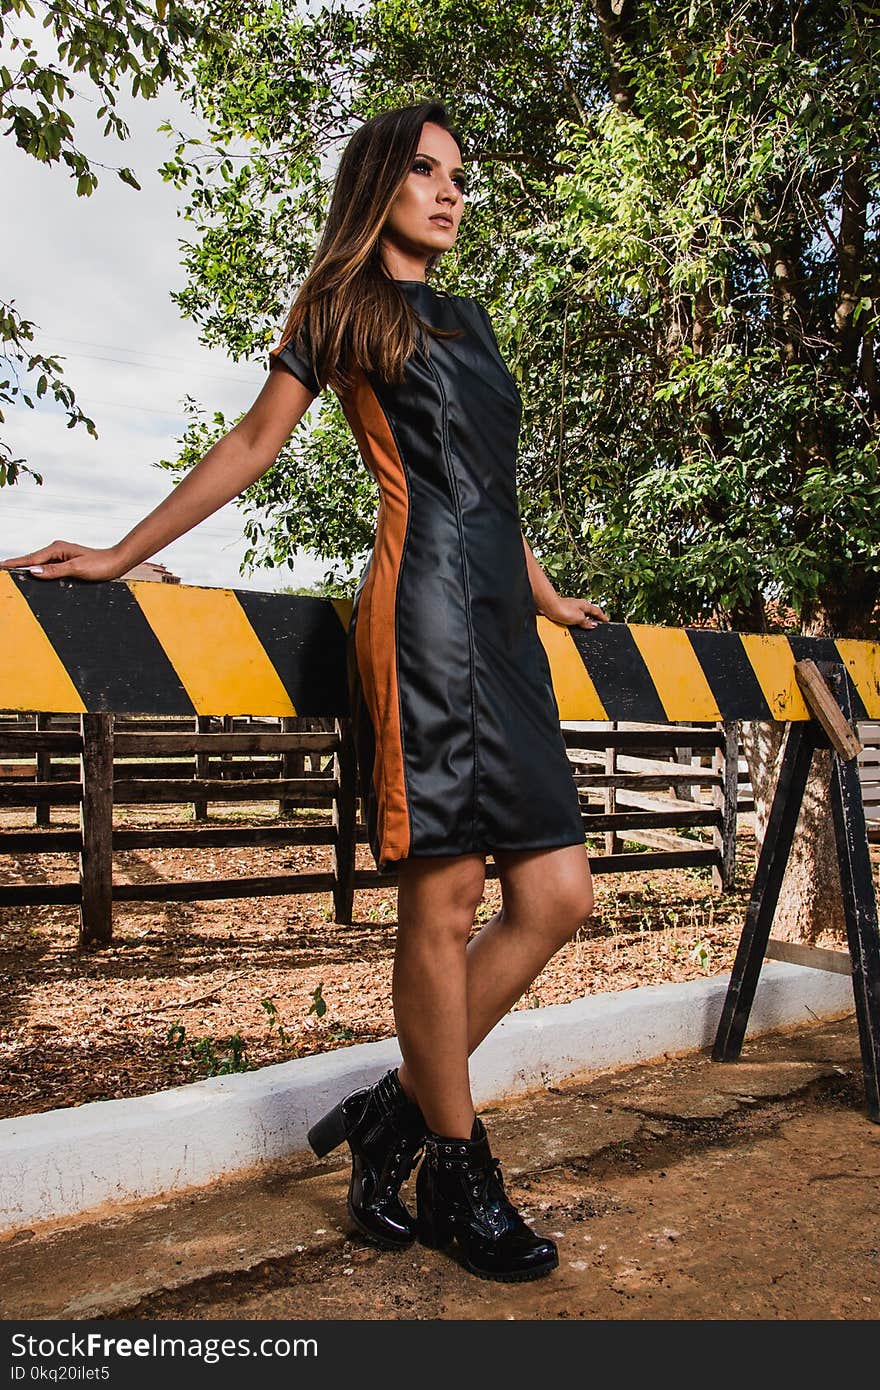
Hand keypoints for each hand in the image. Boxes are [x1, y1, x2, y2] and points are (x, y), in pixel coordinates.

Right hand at [0, 540, 125, 581]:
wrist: (117, 562)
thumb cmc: (100, 565)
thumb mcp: (76, 569)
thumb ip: (54, 570)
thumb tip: (33, 571)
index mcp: (57, 549)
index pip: (30, 559)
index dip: (15, 564)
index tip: (1, 566)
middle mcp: (57, 550)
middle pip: (31, 559)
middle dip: (15, 564)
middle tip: (1, 568)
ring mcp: (61, 555)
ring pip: (38, 562)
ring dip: (25, 566)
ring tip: (10, 570)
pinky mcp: (66, 561)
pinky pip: (46, 565)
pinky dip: (37, 569)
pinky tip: (31, 572)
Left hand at [543, 596, 609, 628]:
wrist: (548, 606)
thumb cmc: (562, 609)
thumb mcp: (579, 618)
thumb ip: (586, 622)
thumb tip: (593, 625)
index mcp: (585, 605)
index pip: (597, 611)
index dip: (602, 617)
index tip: (607, 620)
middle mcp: (578, 605)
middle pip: (589, 612)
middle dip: (594, 617)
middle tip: (599, 623)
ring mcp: (570, 607)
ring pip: (581, 614)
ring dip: (584, 619)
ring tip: (587, 625)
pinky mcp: (563, 611)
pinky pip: (573, 616)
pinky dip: (576, 621)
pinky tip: (574, 625)